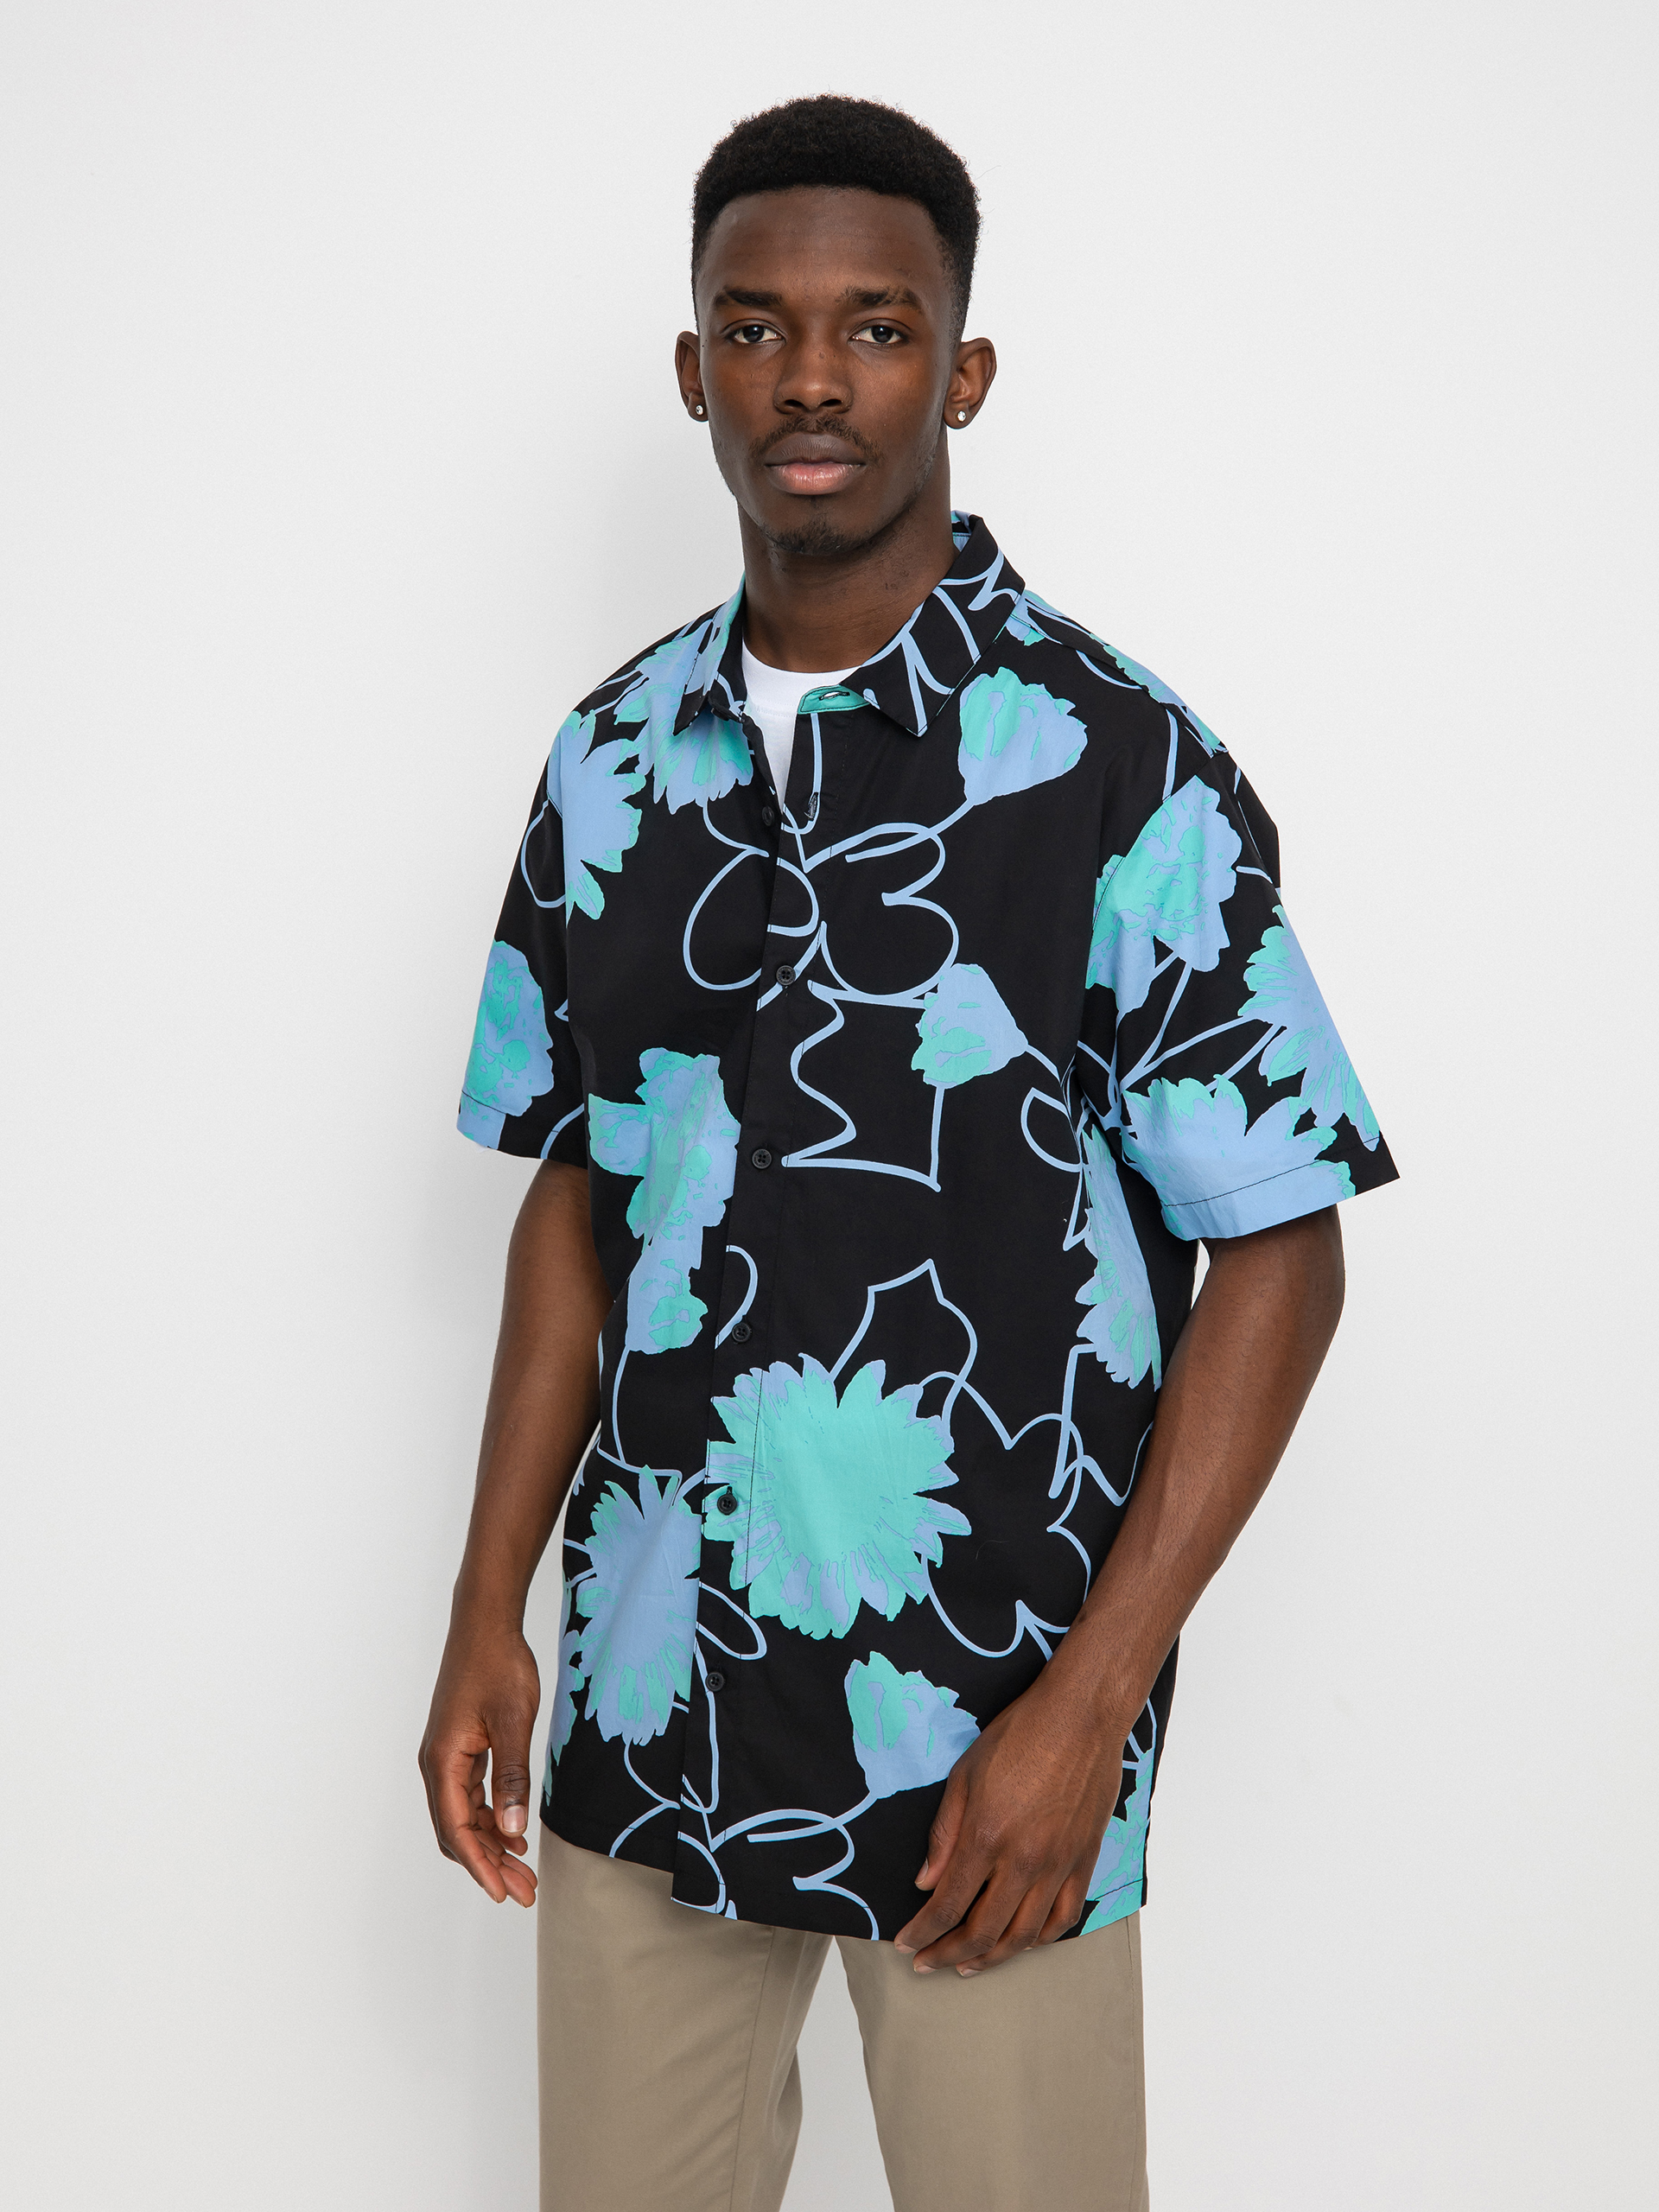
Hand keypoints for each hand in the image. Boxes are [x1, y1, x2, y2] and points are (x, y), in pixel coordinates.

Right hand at [419, 1615, 540, 1906]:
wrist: (485, 1624)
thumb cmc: (498, 1665)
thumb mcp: (514, 1721)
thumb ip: (512, 1776)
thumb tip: (512, 1831)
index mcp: (443, 1761)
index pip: (456, 1829)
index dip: (480, 1866)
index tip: (502, 1894)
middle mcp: (437, 1764)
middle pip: (457, 1830)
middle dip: (489, 1864)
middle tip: (524, 1891)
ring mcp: (446, 1757)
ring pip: (464, 1816)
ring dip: (491, 1845)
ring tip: (523, 1872)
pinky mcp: (460, 1748)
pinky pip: (469, 1796)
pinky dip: (491, 1818)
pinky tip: (513, 1833)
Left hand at [892, 1671, 1127, 1974]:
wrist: (1081, 1717)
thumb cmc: (1018, 1735)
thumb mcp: (964, 1774)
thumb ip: (944, 1834)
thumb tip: (926, 1883)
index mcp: (985, 1837)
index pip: (947, 1905)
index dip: (922, 1932)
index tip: (906, 1945)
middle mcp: (1023, 1861)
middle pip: (983, 1931)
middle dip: (948, 1954)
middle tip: (927, 1964)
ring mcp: (1058, 1865)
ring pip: (1024, 1935)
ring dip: (992, 1958)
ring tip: (968, 1964)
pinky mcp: (1084, 1861)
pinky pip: (1064, 1917)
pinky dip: (1040, 1939)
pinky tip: (1022, 1942)